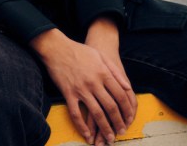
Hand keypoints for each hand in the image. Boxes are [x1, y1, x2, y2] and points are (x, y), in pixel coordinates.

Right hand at [31, 28, 134, 144]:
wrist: (57, 48)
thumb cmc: (80, 51)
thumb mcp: (101, 56)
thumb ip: (116, 72)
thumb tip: (128, 87)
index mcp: (104, 73)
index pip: (120, 96)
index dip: (127, 110)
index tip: (129, 119)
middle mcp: (94, 83)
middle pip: (110, 107)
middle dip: (118, 122)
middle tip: (122, 132)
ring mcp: (80, 89)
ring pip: (96, 113)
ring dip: (104, 127)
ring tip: (109, 138)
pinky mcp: (68, 93)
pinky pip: (75, 113)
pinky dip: (82, 126)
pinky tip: (87, 134)